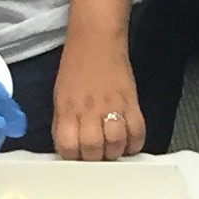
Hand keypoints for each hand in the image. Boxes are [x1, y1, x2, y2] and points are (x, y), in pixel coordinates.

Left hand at [51, 33, 144, 160]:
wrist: (97, 39)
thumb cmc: (75, 67)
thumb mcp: (60, 97)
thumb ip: (65, 123)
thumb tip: (71, 147)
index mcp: (67, 110)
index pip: (68, 148)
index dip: (73, 158)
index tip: (77, 157)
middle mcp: (88, 111)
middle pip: (94, 150)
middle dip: (95, 159)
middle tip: (97, 154)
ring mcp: (112, 107)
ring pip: (116, 144)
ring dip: (115, 152)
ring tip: (113, 148)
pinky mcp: (132, 102)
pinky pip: (138, 132)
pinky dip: (134, 143)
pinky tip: (129, 142)